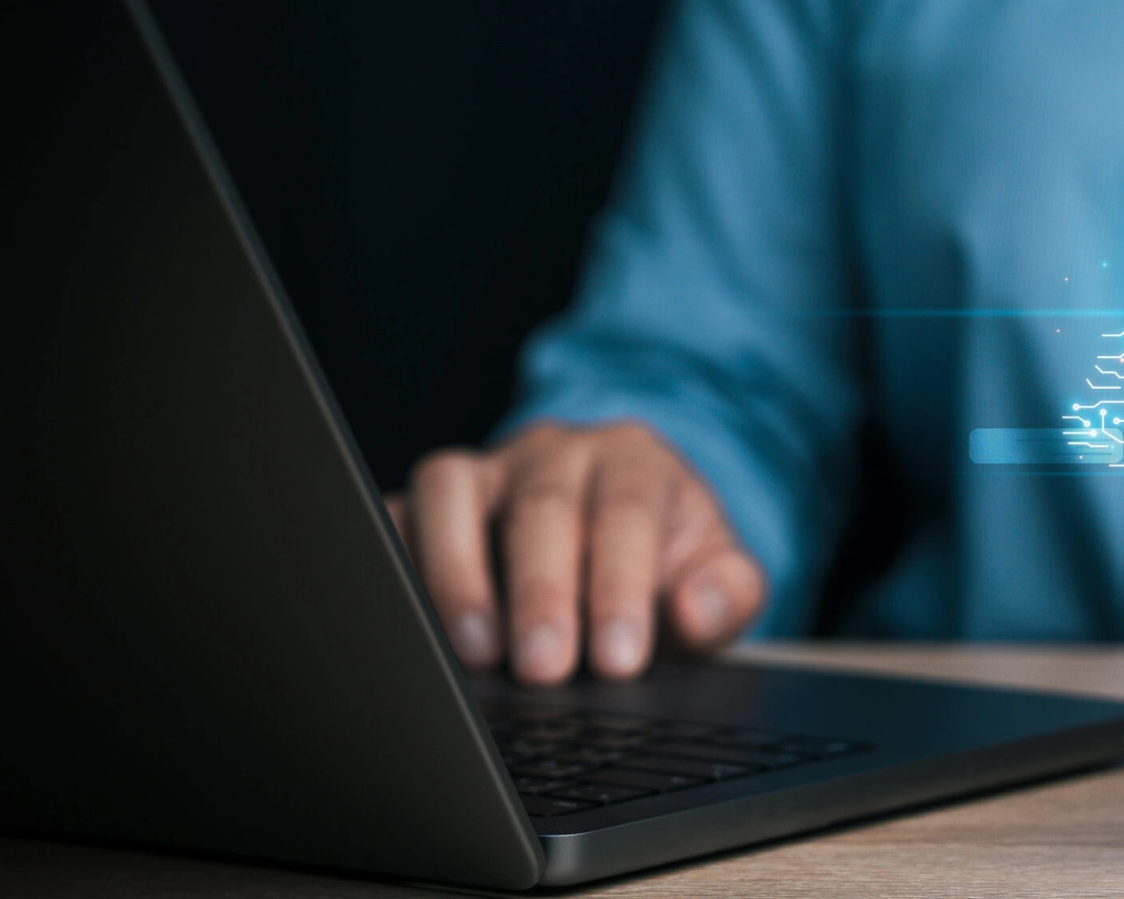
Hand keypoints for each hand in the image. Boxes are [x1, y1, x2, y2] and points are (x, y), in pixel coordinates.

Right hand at [386, 421, 765, 684]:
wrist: (624, 538)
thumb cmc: (667, 566)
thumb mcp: (718, 578)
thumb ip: (727, 595)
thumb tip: (697, 613)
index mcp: (635, 462)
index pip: (627, 513)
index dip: (620, 586)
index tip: (619, 659)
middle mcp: (556, 454)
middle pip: (543, 506)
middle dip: (542, 592)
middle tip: (545, 669)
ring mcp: (486, 471)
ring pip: (454, 490)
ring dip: (459, 574)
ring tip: (477, 655)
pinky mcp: (428, 502)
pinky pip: (397, 511)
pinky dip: (396, 559)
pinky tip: (410, 625)